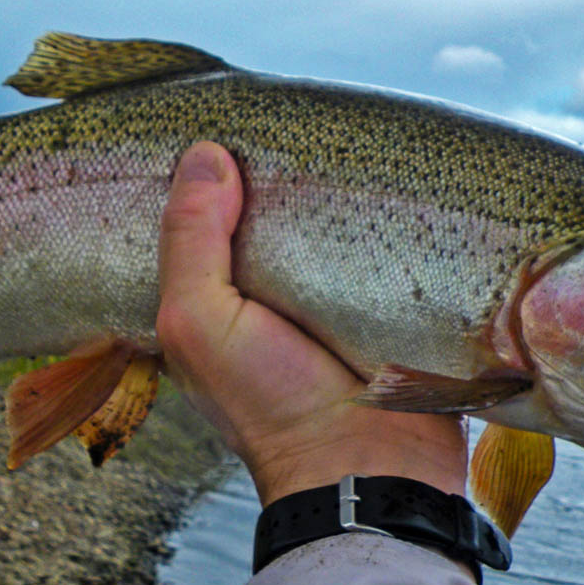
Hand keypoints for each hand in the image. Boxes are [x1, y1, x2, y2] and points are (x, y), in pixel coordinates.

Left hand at [156, 142, 468, 505]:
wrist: (373, 470)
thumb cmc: (272, 406)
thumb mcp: (199, 323)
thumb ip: (190, 242)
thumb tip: (206, 155)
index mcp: (214, 304)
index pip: (203, 221)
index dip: (207, 176)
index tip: (223, 122)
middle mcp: (270, 299)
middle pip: (270, 213)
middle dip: (278, 171)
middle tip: (293, 114)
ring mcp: (333, 301)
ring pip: (329, 224)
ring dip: (338, 190)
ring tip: (347, 130)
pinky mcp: (390, 304)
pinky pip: (386, 246)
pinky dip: (387, 218)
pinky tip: (394, 173)